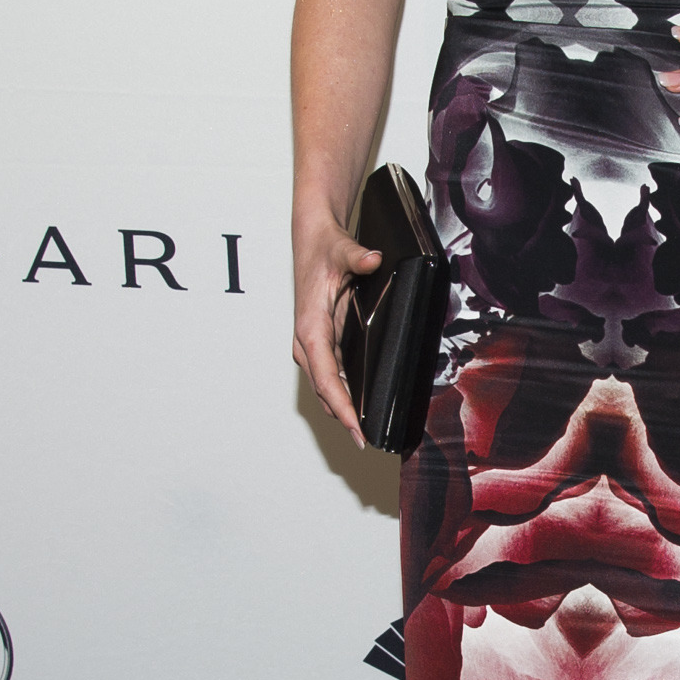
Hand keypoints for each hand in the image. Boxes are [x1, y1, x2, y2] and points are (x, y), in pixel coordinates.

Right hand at [292, 217, 381, 447]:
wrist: (313, 239)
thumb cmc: (323, 247)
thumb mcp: (341, 249)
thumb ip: (357, 256)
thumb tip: (372, 259)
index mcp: (310, 327)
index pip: (326, 376)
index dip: (341, 405)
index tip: (355, 427)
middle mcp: (307, 341)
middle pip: (325, 390)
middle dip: (344, 417)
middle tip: (366, 441)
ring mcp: (313, 344)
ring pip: (326, 386)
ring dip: (342, 409)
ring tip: (363, 433)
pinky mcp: (321, 342)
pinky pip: (332, 376)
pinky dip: (343, 394)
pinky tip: (359, 406)